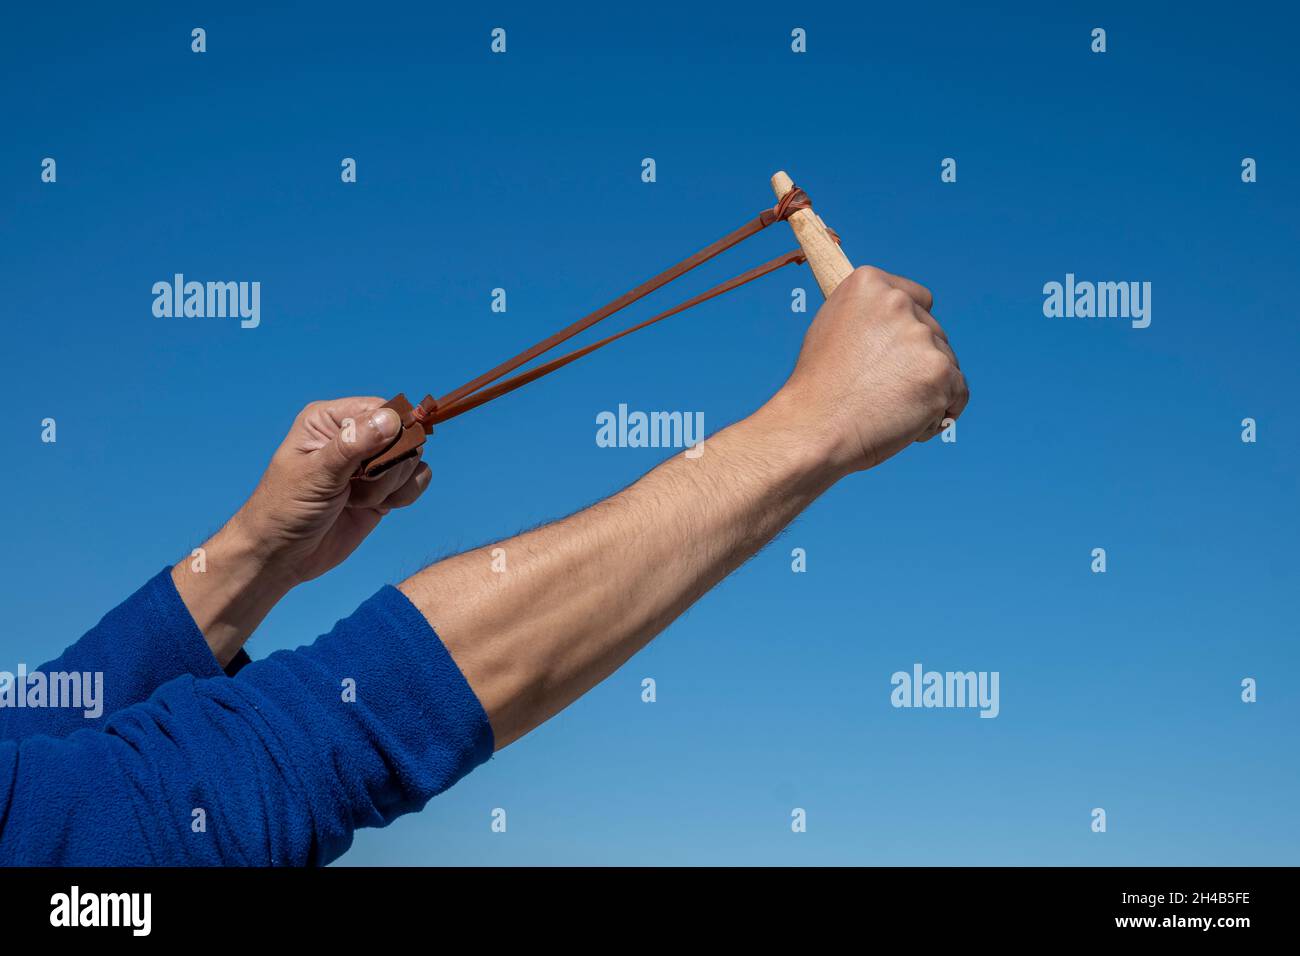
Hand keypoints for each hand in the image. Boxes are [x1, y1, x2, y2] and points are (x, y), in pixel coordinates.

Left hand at [173, 397, 430, 665]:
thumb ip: (353, 445)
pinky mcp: (384, 489)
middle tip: (358, 483)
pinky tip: (379, 507)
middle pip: (402, 434)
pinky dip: (405, 495)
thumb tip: (391, 419)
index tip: (377, 459)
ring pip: (412, 459)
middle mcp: (353, 437)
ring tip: (358, 499)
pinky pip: (416, 480)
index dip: (390, 432)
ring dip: (392, 484)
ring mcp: (371, 464)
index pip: (380, 410)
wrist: (283, 555)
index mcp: (329, 421)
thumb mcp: (317, 474)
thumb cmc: (286, 509)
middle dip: (389, 464)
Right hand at [774, 266, 967, 475]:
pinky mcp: (941, 372)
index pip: (918, 299)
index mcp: (868, 282)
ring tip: (886, 409)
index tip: (893, 355)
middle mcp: (897, 302)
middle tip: (879, 391)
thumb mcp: (831, 329)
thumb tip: (895, 320)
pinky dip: (938, 414)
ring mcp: (921, 337)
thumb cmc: (818, 389)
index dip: (908, 331)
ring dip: (927, 389)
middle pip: (935, 333)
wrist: (814, 428)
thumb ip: (867, 316)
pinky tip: (904, 423)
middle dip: (917, 364)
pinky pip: (958, 394)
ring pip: (947, 364)